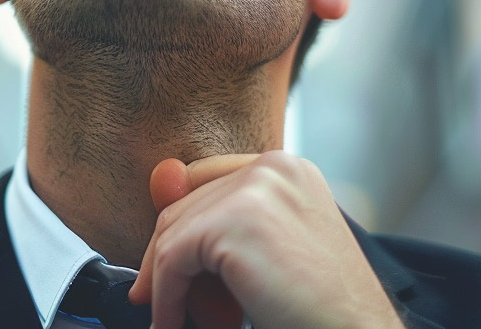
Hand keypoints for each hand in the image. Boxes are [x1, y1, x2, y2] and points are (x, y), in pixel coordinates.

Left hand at [129, 151, 405, 328]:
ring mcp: (257, 189)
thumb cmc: (321, 305)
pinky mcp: (237, 221)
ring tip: (181, 317)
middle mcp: (274, 167)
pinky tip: (173, 320)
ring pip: (174, 231)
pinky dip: (166, 296)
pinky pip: (173, 258)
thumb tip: (160, 177)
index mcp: (288, 169)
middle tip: (172, 303)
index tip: (167, 267)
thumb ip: (223, 217)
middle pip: (185, 204)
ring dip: (166, 281)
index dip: (184, 229)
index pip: (206, 180)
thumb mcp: (269, 249)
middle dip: (170, 259)